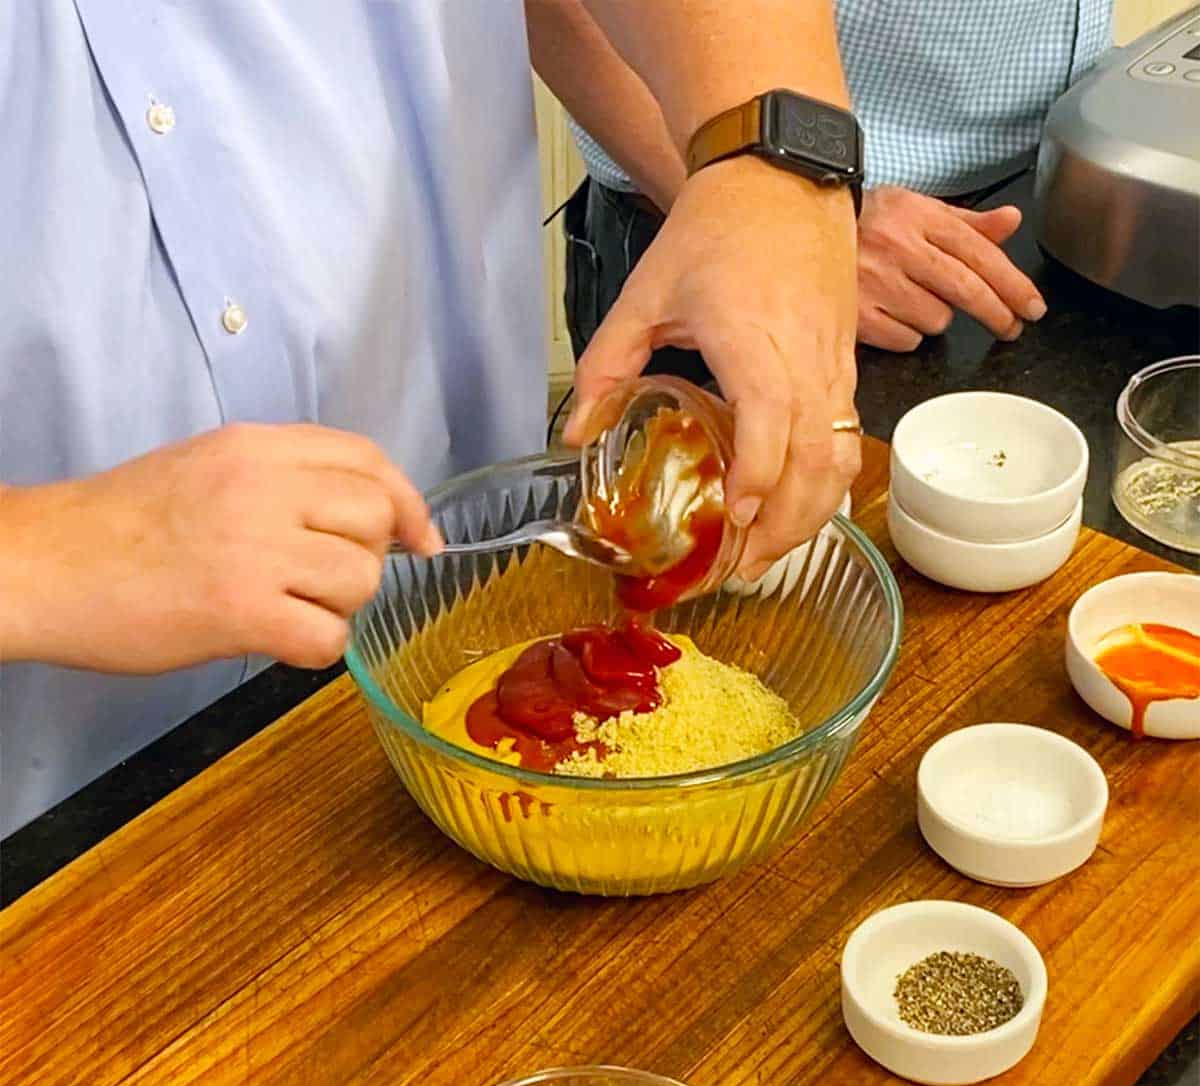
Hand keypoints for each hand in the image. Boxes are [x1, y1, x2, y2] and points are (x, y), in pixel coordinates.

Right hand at [0, 423, 440, 671]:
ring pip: (361, 580)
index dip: (407, 502)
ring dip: (339, 606)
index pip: (369, 460)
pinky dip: (317, 650)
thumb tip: (369, 514)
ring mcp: (254, 550)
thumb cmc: (124, 523)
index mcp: (258, 447)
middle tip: (325, 578)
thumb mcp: (209, 466)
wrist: (44, 565)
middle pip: (376, 518)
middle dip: (368, 556)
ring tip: (290, 608)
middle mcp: (265, 488)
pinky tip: (281, 641)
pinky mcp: (239, 613)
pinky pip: (328, 639)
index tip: (418, 539)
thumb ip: (286, 479)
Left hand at [563, 155, 860, 579]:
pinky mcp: (847, 365)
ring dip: (811, 516)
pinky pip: (847, 439)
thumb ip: (604, 367)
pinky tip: (798, 507)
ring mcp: (835, 367)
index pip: (768, 439)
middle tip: (741, 571)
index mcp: (754, 346)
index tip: (725, 529)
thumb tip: (573, 435)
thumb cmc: (715, 230)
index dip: (751, 493)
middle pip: (813, 470)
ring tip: (770, 552)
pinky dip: (827, 484)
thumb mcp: (644, 295)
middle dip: (782, 530)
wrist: (783, 173)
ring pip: (840, 461)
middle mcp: (806, 365)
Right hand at [856, 186, 1045, 350]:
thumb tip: (1011, 222)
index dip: (1012, 284)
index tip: (1032, 307)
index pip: (980, 254)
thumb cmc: (868, 222)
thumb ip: (966, 221)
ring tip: (917, 300)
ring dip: (937, 317)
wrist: (803, 230)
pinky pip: (906, 339)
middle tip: (1011, 328)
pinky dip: (907, 333)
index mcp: (920, 218)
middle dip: (998, 313)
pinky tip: (895, 316)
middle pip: (967, 290)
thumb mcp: (918, 209)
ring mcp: (876, 284)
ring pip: (936, 320)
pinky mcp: (857, 315)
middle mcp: (900, 249)